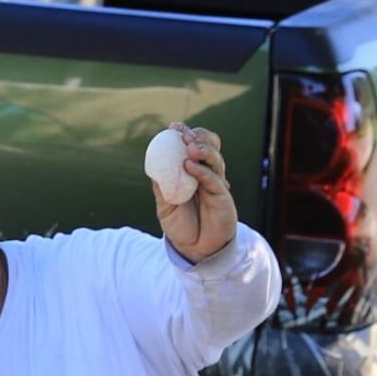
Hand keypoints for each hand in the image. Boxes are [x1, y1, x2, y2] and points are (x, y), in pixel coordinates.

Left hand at [154, 123, 237, 264]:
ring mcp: (216, 183)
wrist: (195, 249)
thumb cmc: (181, 227)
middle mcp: (207, 174)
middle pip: (210, 145)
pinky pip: (214, 179)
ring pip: (215, 159)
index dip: (185, 133)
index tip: (173, 126)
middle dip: (199, 135)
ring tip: (189, 147)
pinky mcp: (223, 195)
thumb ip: (161, 188)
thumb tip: (153, 167)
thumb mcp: (165, 207)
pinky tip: (190, 165)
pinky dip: (202, 170)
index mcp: (192, 172)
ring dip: (202, 149)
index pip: (192, 146)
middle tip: (185, 134)